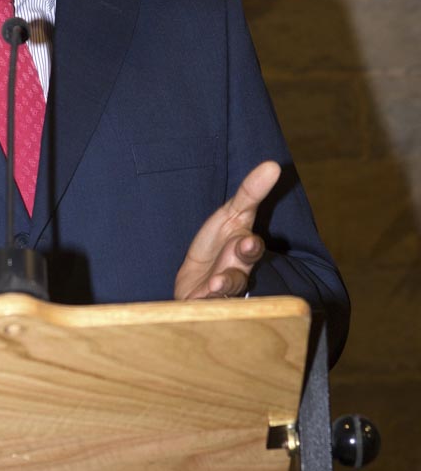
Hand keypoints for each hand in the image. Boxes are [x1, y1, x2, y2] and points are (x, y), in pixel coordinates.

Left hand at [174, 161, 280, 300]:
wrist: (197, 287)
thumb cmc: (217, 247)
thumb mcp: (230, 215)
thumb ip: (250, 192)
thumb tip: (273, 164)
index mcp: (244, 245)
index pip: (251, 243)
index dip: (252, 242)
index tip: (249, 240)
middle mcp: (239, 268)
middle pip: (244, 265)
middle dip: (245, 255)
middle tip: (246, 247)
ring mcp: (223, 288)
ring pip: (228, 288)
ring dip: (224, 283)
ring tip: (215, 283)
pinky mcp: (205, 304)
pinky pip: (206, 306)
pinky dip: (204, 303)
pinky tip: (199, 300)